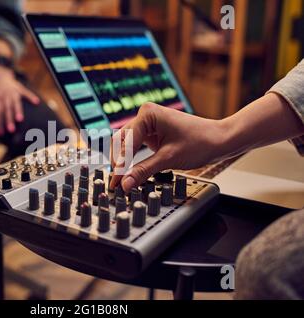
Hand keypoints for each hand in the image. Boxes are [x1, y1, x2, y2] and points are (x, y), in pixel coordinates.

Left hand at [0, 65, 39, 135]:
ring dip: (18, 111)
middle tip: (11, 130)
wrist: (0, 73)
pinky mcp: (20, 88)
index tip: (1, 133)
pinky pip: (26, 92)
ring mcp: (13, 91)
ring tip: (20, 120)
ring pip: (16, 102)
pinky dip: (31, 96)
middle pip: (7, 109)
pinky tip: (36, 102)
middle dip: (9, 120)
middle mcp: (5, 95)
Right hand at [110, 103, 226, 192]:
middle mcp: (145, 115)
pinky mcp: (151, 133)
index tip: (115, 183)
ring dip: (123, 162)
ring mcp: (148, 123)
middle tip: (115, 184)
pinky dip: (131, 159)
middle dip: (118, 163)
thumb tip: (125, 183)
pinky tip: (128, 172)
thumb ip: (143, 171)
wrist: (219, 139)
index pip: (126, 143)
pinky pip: (135, 146)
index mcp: (147, 114)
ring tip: (119, 180)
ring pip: (126, 144)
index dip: (120, 165)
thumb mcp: (168, 159)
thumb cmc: (200, 142)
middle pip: (121, 142)